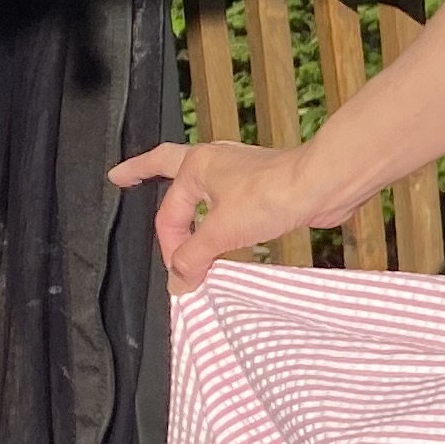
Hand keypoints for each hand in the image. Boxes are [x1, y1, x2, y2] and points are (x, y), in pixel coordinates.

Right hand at [109, 136, 323, 290]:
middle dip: (143, 171)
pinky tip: (220, 227)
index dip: (171, 247)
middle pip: (168, 166)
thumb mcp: (222, 232)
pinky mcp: (260, 186)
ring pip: (201, 185)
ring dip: (186, 198)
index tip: (180, 274)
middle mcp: (215, 162)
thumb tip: (177, 281)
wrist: (322, 186)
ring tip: (172, 204)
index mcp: (197, 165)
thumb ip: (194, 257)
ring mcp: (238, 172)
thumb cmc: (273, 195)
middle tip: (122, 177)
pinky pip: (227, 200)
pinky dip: (216, 214)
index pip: (169, 214)